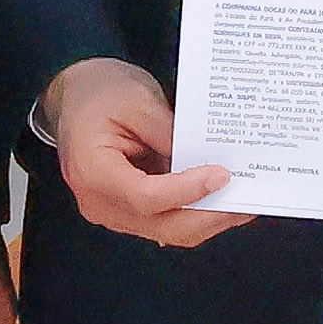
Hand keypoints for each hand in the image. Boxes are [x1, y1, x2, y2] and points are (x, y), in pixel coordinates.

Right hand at [40, 62, 244, 248]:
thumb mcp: (137, 100)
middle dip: (208, 216)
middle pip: (161, 225)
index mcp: (92, 171)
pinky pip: (165, 222)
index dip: (186, 191)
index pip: (144, 197)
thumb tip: (207, 161)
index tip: (221, 176)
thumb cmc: (99, 92)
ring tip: (243, 200)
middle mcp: (99, 202)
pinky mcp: (127, 212)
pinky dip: (194, 213)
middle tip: (247, 198)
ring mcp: (113, 212)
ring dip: (207, 219)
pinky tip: (221, 200)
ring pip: (168, 231)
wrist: (75, 97)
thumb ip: (169, 134)